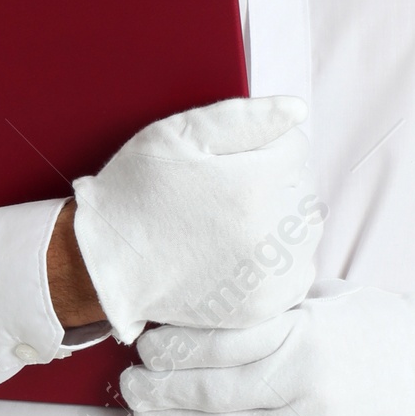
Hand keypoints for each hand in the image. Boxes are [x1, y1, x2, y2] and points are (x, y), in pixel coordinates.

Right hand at [69, 95, 321, 344]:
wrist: (109, 263)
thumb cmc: (138, 193)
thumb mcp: (179, 135)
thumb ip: (245, 117)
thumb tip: (298, 110)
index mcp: (254, 187)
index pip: (295, 147)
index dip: (261, 144)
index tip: (227, 159)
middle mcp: (271, 235)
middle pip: (303, 187)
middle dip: (273, 180)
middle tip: (225, 190)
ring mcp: (271, 276)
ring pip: (305, 227)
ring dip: (280, 217)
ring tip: (233, 219)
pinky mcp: (266, 304)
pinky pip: (299, 268)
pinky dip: (280, 257)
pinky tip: (243, 250)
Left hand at [121, 288, 414, 415]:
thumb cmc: (384, 329)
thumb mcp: (331, 299)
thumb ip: (275, 303)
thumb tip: (209, 296)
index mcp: (305, 334)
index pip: (220, 342)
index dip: (174, 345)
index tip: (148, 341)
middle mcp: (304, 385)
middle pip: (208, 392)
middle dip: (158, 389)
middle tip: (130, 382)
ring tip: (143, 413)